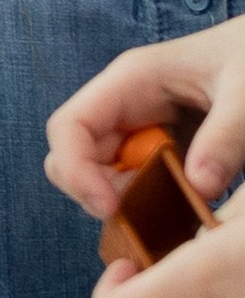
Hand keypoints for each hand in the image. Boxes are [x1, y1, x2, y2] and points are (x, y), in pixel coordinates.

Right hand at [44, 31, 244, 218]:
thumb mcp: (244, 93)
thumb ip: (225, 137)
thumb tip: (200, 188)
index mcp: (131, 81)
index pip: (70, 126)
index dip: (76, 171)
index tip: (109, 208)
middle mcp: (125, 104)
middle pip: (79, 156)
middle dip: (101, 191)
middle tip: (147, 216)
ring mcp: (140, 126)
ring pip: (105, 173)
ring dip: (129, 199)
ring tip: (177, 211)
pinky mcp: (160, 145)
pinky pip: (137, 179)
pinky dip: (152, 201)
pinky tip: (187, 207)